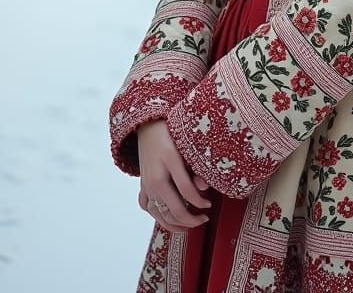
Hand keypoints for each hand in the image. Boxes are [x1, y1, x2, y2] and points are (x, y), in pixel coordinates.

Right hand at [137, 118, 212, 232]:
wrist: (148, 125)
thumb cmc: (170, 131)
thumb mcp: (187, 144)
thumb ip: (196, 166)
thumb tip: (205, 187)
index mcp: (169, 162)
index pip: (187, 191)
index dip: (200, 203)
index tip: (209, 205)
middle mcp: (155, 177)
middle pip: (173, 209)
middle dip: (191, 219)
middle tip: (204, 219)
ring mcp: (147, 184)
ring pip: (160, 214)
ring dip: (175, 224)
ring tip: (189, 226)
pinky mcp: (142, 185)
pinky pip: (148, 207)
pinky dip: (158, 216)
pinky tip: (169, 219)